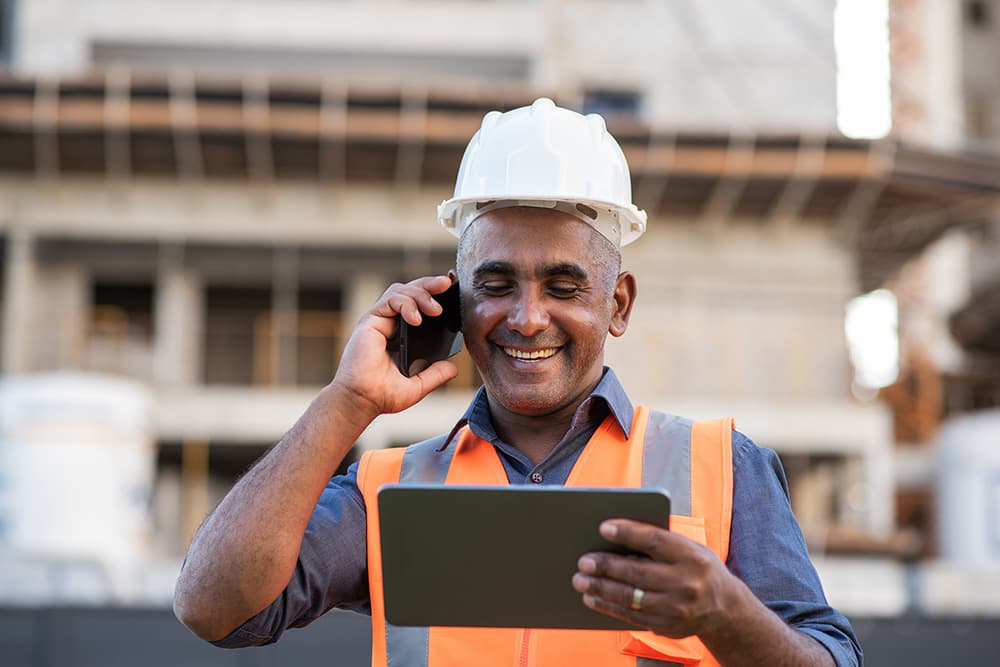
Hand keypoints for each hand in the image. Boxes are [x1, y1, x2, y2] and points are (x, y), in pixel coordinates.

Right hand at [331, 275, 459, 417]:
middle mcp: (390, 324)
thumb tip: (454, 368)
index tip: (453, 292)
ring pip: (401, 290)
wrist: (362, 401)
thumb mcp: (418, 385)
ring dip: (421, 294)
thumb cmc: (383, 395)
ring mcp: (380, 321)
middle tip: (447, 284)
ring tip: (435, 310)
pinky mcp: (370, 320)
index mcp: (401, 336)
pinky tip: (417, 319)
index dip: (434, 296)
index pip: (419, 306)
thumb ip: (436, 374)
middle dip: (430, 285)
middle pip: (411, 291)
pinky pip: (390, 299)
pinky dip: (406, 304)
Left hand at [571, 519, 734, 638]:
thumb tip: (614, 537)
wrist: (725, 609)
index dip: (627, 533)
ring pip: (630, 597)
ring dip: (600, 588)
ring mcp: (676, 608)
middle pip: (637, 572)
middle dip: (606, 566)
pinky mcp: (666, 627)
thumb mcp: (689, 549)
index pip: (654, 541)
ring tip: (580, 580)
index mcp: (691, 556)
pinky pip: (631, 616)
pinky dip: (608, 606)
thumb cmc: (697, 568)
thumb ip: (659, 543)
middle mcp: (686, 583)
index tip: (603, 527)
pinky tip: (592, 598)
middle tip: (583, 560)